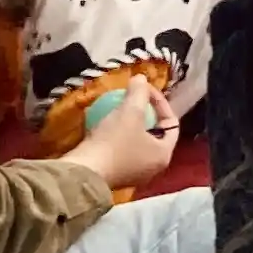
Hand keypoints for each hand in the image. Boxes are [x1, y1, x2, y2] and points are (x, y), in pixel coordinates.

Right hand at [65, 77, 173, 194]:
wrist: (81, 173)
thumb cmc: (113, 142)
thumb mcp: (130, 111)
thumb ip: (139, 93)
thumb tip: (141, 78)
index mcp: (163, 155)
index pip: (171, 123)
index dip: (161, 102)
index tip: (145, 89)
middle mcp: (151, 168)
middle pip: (154, 133)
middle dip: (144, 113)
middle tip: (132, 98)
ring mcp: (131, 174)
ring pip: (134, 141)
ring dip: (126, 123)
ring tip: (116, 107)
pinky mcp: (112, 175)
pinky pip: (118, 150)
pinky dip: (113, 135)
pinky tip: (100, 121)